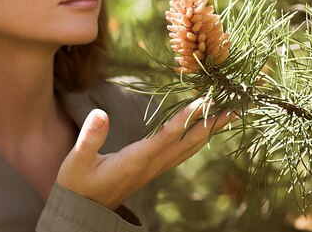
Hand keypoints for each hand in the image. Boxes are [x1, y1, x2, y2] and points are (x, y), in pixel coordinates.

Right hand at [56, 99, 233, 209]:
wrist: (81, 209)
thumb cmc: (77, 183)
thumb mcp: (77, 160)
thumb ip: (89, 138)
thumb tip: (100, 113)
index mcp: (135, 161)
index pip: (166, 137)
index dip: (184, 119)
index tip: (203, 101)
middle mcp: (150, 165)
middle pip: (187, 144)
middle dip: (210, 125)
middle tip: (234, 108)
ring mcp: (152, 169)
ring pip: (187, 149)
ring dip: (208, 132)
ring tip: (226, 116)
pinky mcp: (150, 170)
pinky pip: (179, 153)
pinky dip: (195, 139)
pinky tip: (201, 132)